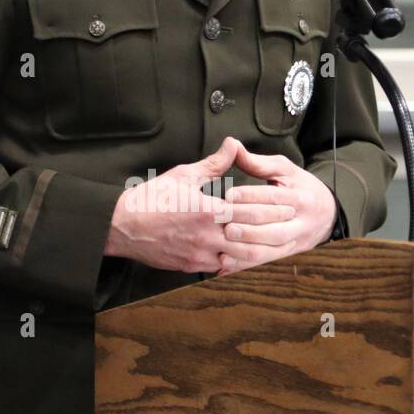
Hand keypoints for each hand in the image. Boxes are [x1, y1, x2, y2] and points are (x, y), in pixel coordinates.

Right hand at [103, 137, 297, 272]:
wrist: (122, 227)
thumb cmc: (150, 199)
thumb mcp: (183, 176)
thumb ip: (213, 165)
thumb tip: (232, 145)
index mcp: (207, 210)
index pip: (249, 212)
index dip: (272, 210)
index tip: (289, 206)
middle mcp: (206, 236)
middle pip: (250, 238)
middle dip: (273, 233)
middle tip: (291, 228)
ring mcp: (199, 254)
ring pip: (239, 258)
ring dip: (259, 252)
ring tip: (276, 246)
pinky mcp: (190, 266)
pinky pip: (220, 267)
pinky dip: (236, 263)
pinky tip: (247, 258)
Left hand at [214, 141, 337, 276]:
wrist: (327, 213)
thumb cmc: (301, 187)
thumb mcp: (285, 170)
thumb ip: (258, 162)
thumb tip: (233, 146)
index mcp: (300, 198)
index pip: (274, 197)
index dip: (251, 196)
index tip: (229, 195)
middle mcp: (300, 222)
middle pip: (273, 226)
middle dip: (247, 224)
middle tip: (223, 220)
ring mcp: (295, 242)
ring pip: (271, 248)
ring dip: (246, 248)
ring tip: (225, 241)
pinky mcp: (287, 255)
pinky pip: (265, 263)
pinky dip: (245, 266)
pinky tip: (226, 265)